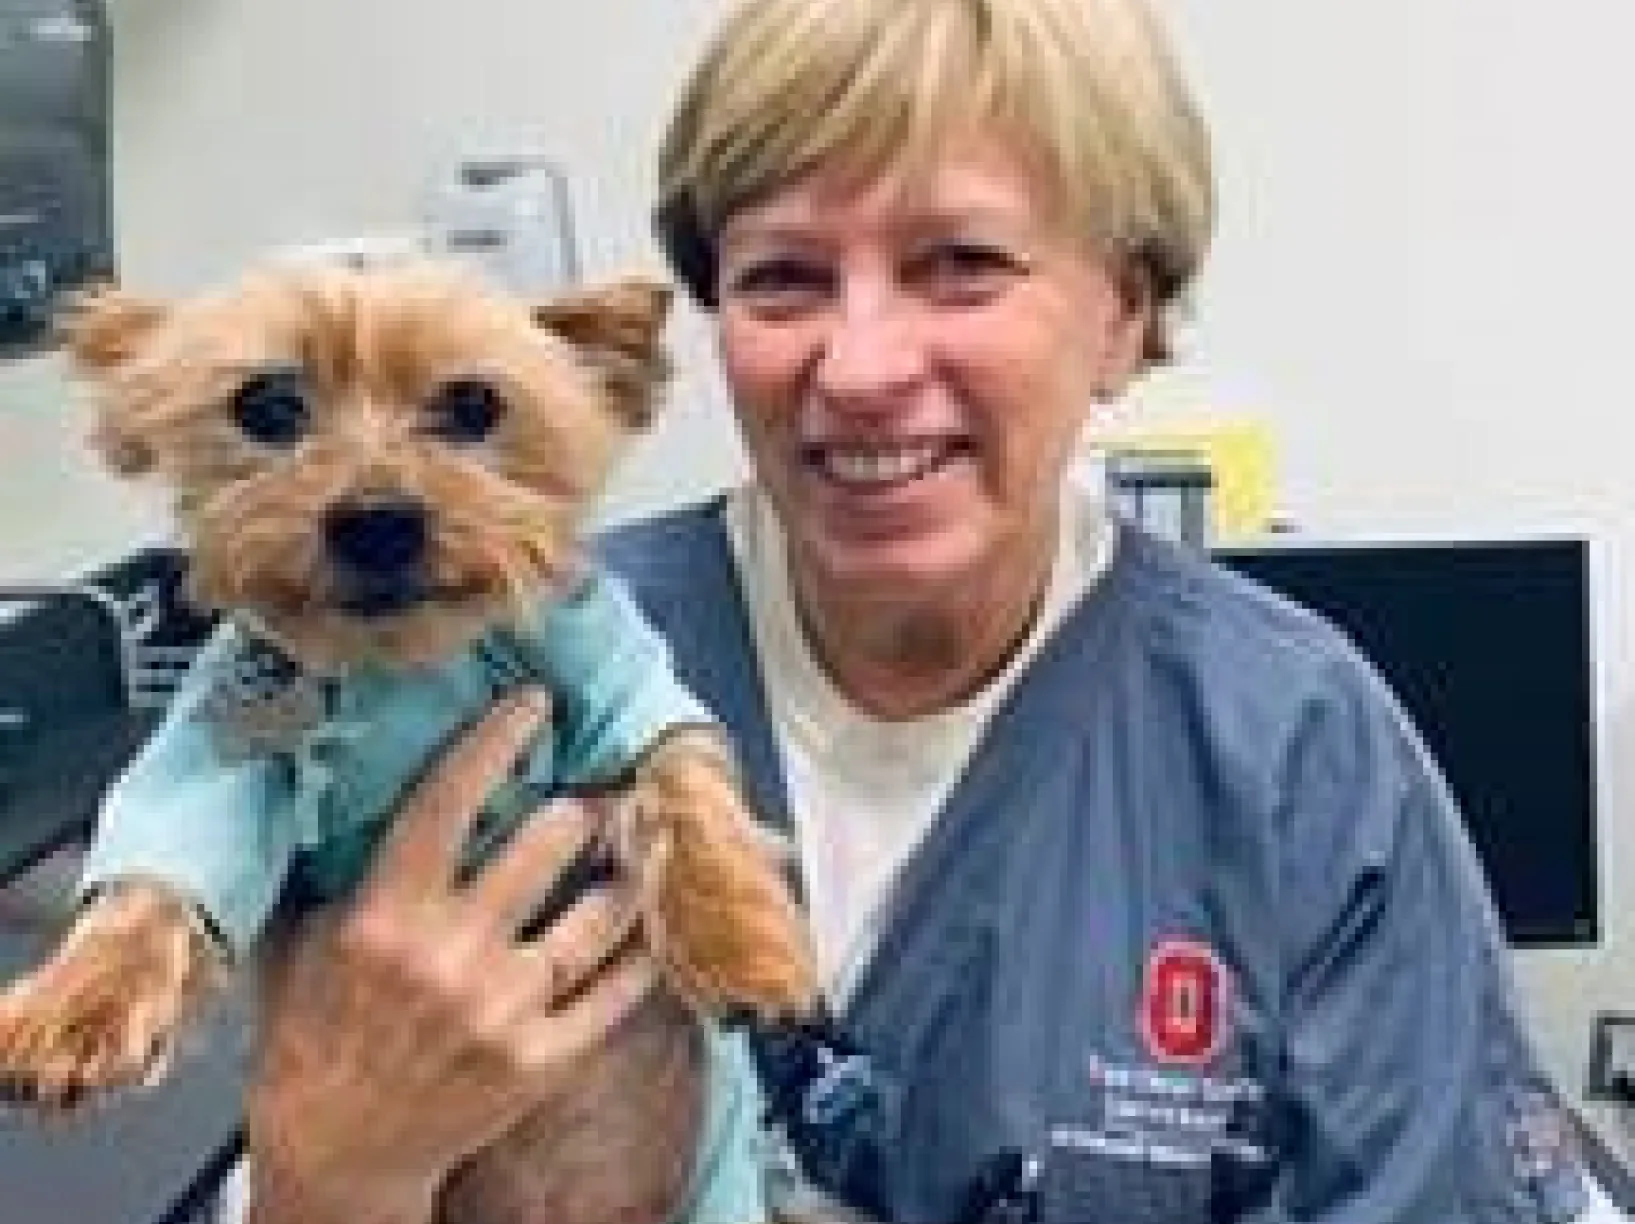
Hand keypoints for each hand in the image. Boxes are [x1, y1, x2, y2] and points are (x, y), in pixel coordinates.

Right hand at [245, 690, 656, 1223]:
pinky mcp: (543, 1062)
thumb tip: (344, 774)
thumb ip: (331, 864)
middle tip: (601, 787)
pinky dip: (644, 954)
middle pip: (545, 846)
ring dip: (627, 871)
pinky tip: (659, 923)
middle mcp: (452, 959)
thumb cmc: (313, 1038)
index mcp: (385, 918)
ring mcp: (504, 1012)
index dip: (495, 741)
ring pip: (597, 916)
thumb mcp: (298, 939)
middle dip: (580, 807)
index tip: (533, 704)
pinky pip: (615, 994)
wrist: (336, 1151)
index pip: (448, 802)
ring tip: (644, 840)